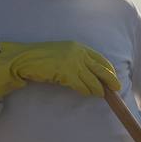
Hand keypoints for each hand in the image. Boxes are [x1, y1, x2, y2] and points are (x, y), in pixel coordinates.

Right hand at [0, 40, 120, 99]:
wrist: (23, 59)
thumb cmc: (41, 59)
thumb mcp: (62, 55)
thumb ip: (77, 60)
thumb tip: (92, 74)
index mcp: (77, 47)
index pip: (99, 58)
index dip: (108, 69)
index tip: (113, 76)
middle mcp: (77, 53)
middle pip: (101, 68)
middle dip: (111, 80)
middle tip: (117, 89)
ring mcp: (72, 62)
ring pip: (93, 80)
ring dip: (96, 89)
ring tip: (98, 94)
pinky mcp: (66, 73)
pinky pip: (82, 85)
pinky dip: (86, 91)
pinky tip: (87, 93)